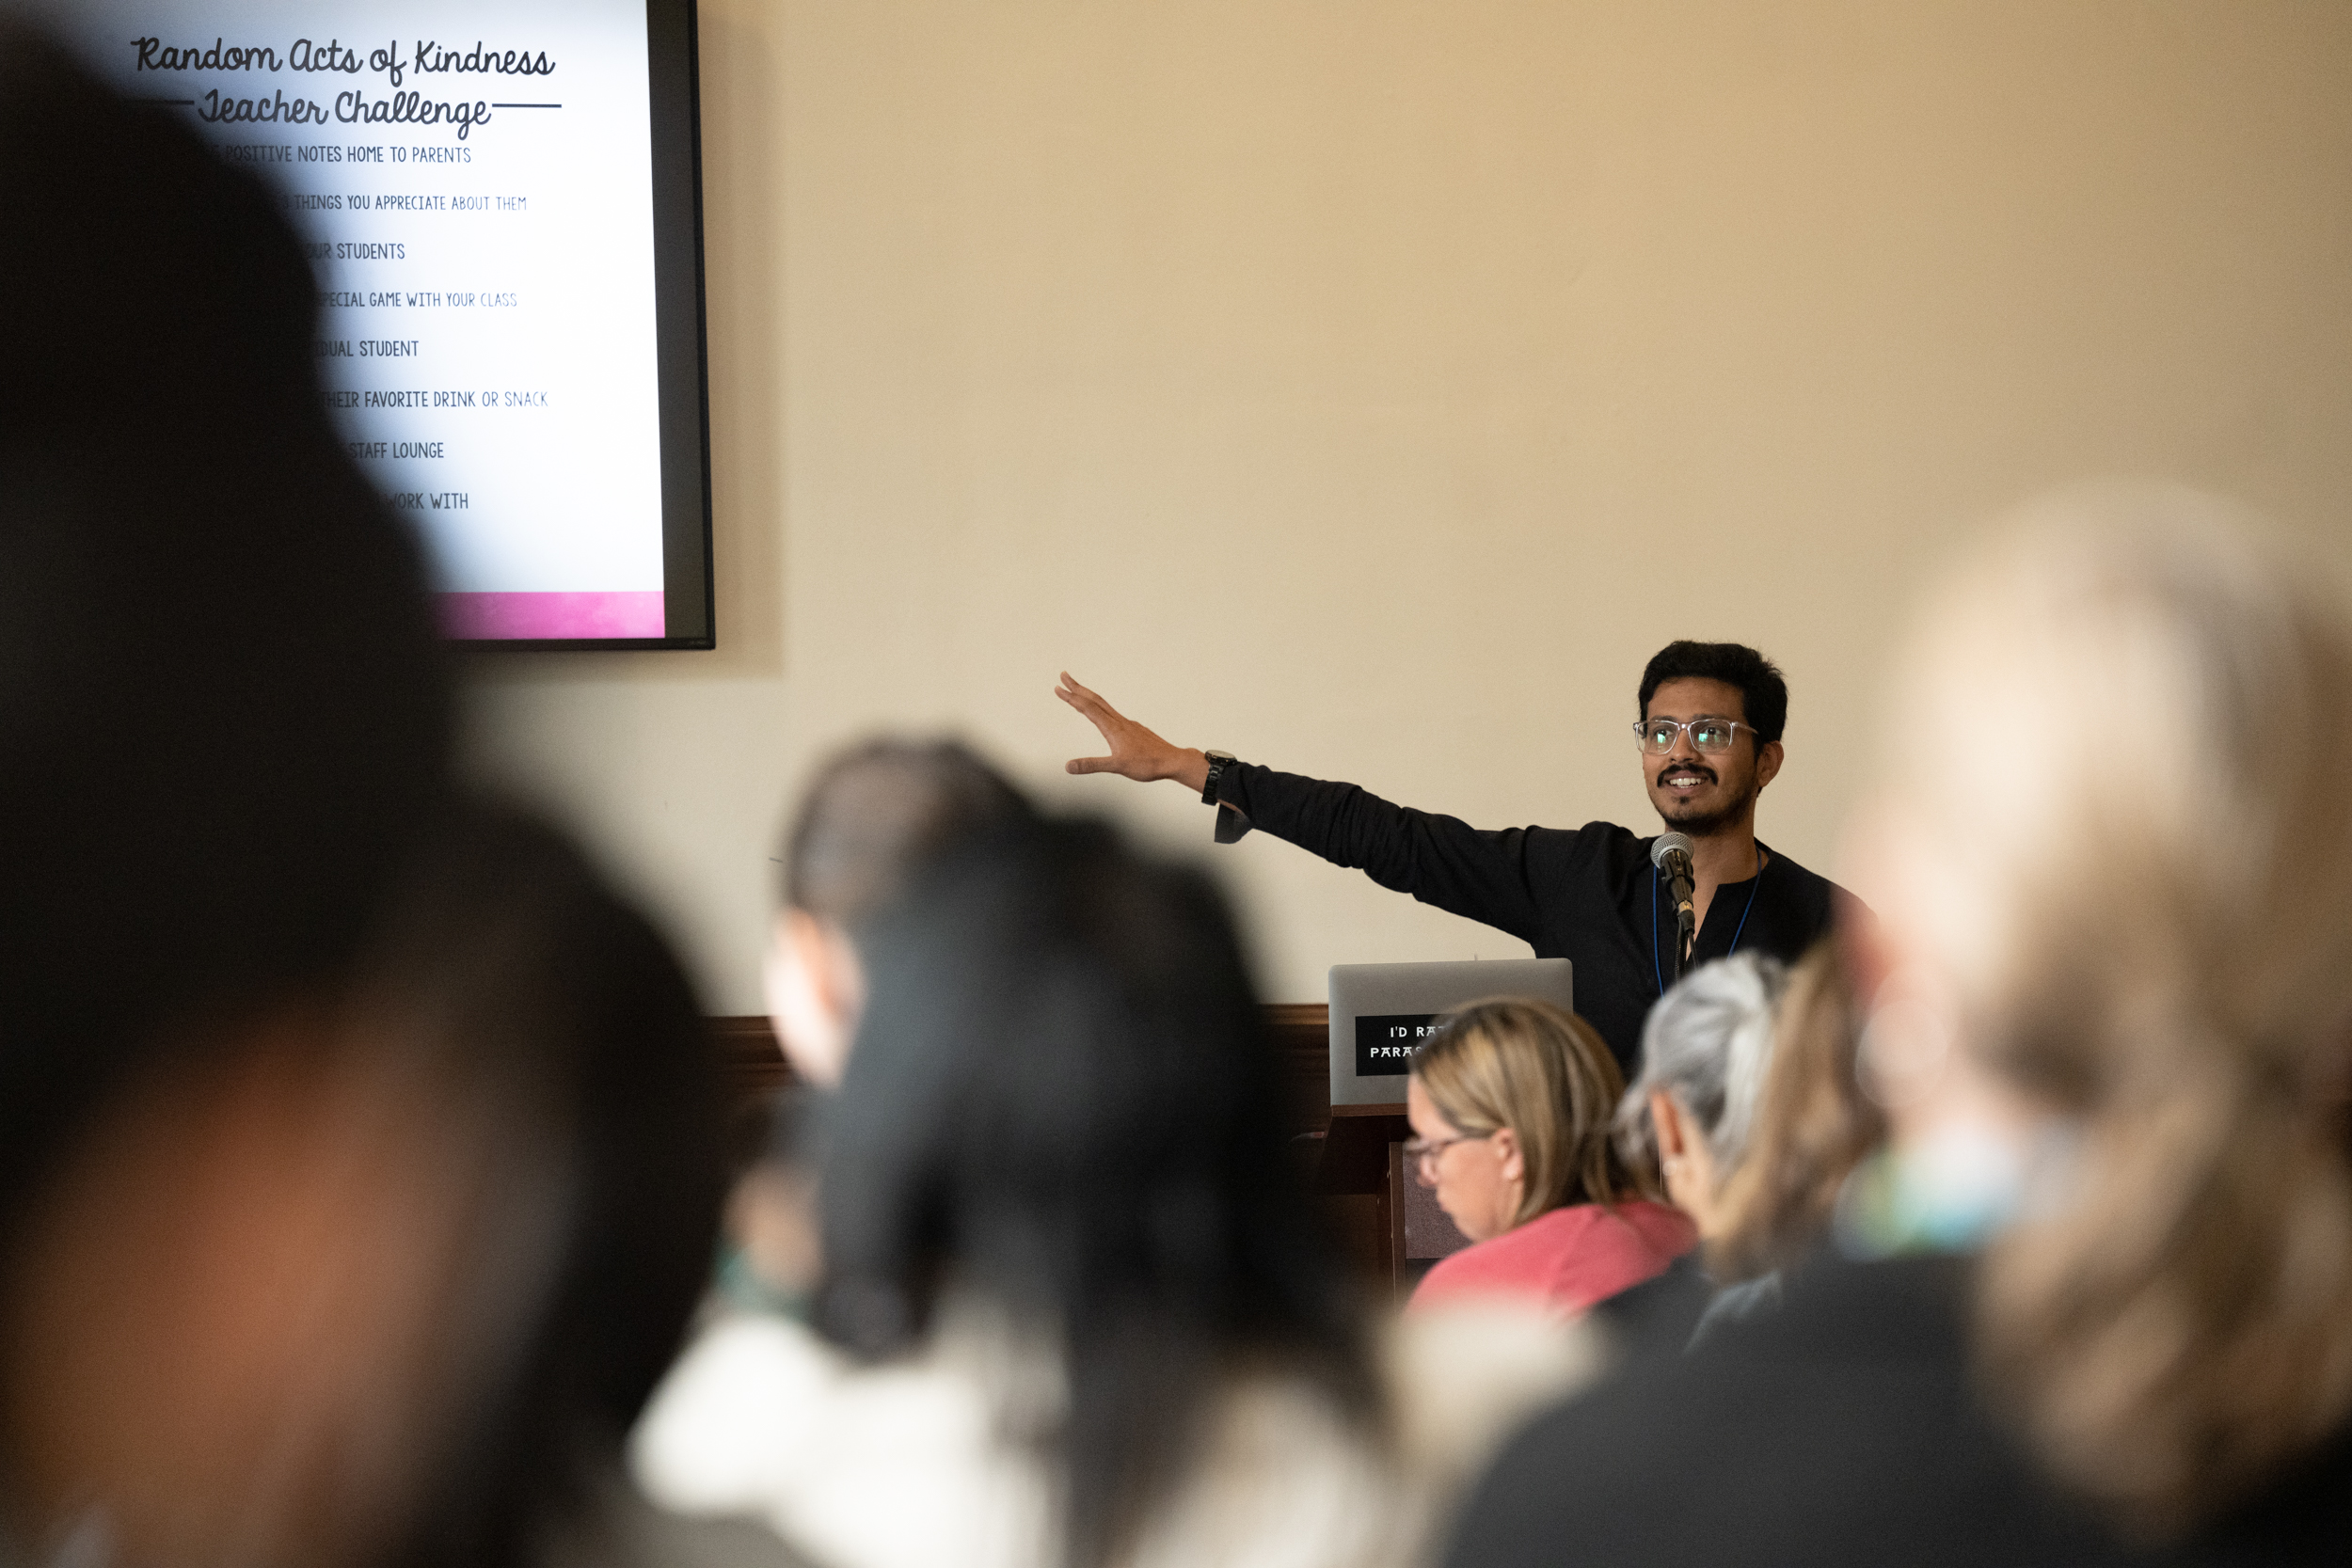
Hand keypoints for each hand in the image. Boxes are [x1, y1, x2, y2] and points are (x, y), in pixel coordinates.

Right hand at [1056, 673, 1209, 792]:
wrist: (1173, 761)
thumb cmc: (1147, 764)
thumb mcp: (1117, 766)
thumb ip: (1092, 765)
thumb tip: (1068, 766)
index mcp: (1113, 728)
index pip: (1087, 708)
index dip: (1071, 698)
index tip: (1058, 688)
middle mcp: (1119, 721)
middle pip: (1095, 699)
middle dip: (1077, 687)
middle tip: (1064, 675)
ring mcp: (1127, 724)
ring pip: (1104, 705)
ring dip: (1088, 695)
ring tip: (1078, 691)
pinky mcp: (1133, 729)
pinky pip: (1112, 713)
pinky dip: (1100, 707)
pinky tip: (1102, 714)